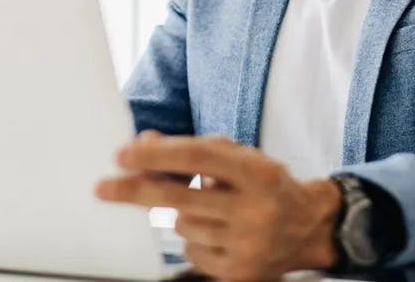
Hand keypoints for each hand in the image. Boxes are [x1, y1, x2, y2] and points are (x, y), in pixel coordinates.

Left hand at [95, 131, 341, 279]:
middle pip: (180, 199)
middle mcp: (255, 209)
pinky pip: (192, 253)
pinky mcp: (240, 273)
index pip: (199, 159)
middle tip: (103, 187)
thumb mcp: (240, 158)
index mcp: (258, 172)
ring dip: (181, 215)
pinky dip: (195, 241)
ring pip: (182, 227)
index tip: (123, 155)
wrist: (311, 226)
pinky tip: (218, 233)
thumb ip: (194, 150)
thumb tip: (145, 145)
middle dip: (136, 191)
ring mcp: (248, 245)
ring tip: (211, 210)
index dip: (157, 156)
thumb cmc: (267, 185)